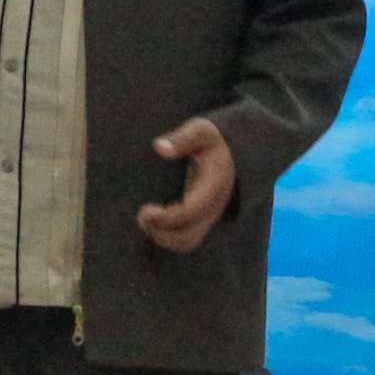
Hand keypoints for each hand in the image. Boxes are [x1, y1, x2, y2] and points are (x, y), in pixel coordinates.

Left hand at [136, 116, 235, 253]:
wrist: (232, 153)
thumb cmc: (211, 140)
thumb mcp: (200, 132)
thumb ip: (182, 139)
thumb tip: (159, 147)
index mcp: (213, 186)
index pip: (191, 212)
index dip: (166, 218)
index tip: (145, 210)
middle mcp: (212, 207)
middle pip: (189, 236)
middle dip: (162, 232)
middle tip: (143, 214)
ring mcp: (208, 216)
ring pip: (187, 242)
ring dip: (162, 237)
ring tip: (145, 219)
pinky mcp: (200, 220)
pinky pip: (185, 240)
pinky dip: (166, 237)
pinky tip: (152, 221)